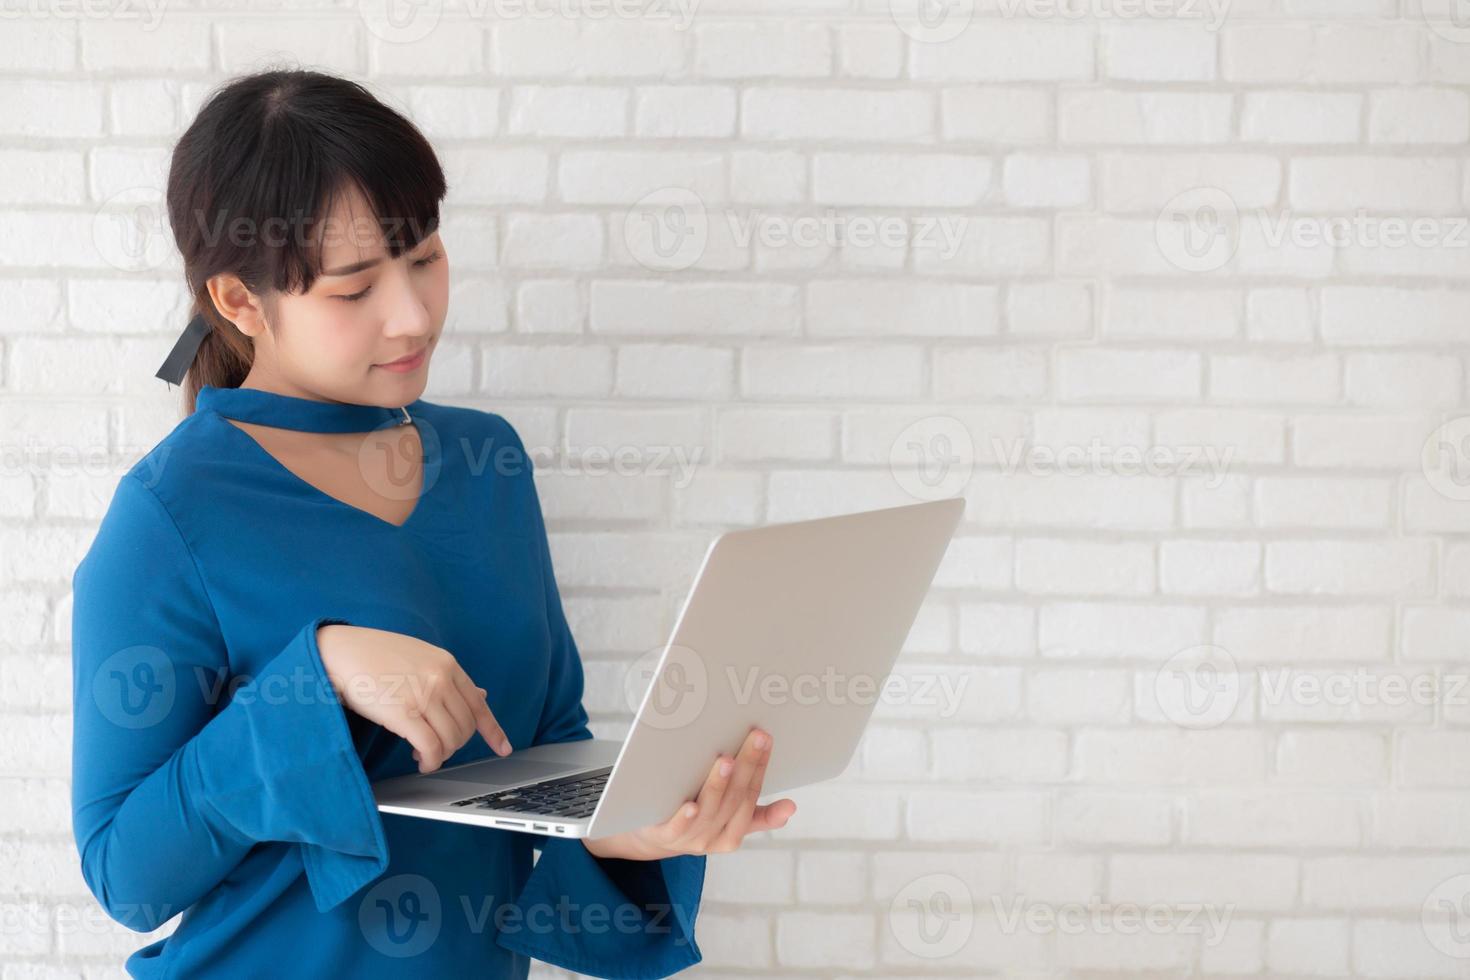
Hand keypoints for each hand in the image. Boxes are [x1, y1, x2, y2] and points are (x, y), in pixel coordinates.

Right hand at [316, 623, 510, 772]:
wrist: (340, 652)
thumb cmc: (375, 656)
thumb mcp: (420, 658)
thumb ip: (449, 678)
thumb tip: (481, 696)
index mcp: (447, 664)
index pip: (478, 704)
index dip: (492, 730)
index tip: (503, 748)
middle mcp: (441, 679)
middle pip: (465, 727)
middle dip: (453, 744)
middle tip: (436, 748)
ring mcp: (424, 695)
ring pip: (450, 740)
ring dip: (440, 754)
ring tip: (422, 753)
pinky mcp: (403, 713)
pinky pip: (431, 747)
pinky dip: (430, 761)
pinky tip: (420, 761)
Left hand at [582, 727, 795, 861]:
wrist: (648, 838)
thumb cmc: (693, 820)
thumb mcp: (726, 820)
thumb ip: (758, 814)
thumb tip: (792, 807)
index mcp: (733, 833)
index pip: (751, 795)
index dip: (760, 767)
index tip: (766, 739)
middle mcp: (714, 837)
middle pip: (735, 799)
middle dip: (747, 766)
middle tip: (756, 737)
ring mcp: (689, 839)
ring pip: (709, 810)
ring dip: (718, 786)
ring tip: (726, 760)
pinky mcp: (663, 837)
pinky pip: (676, 829)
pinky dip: (686, 817)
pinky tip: (691, 804)